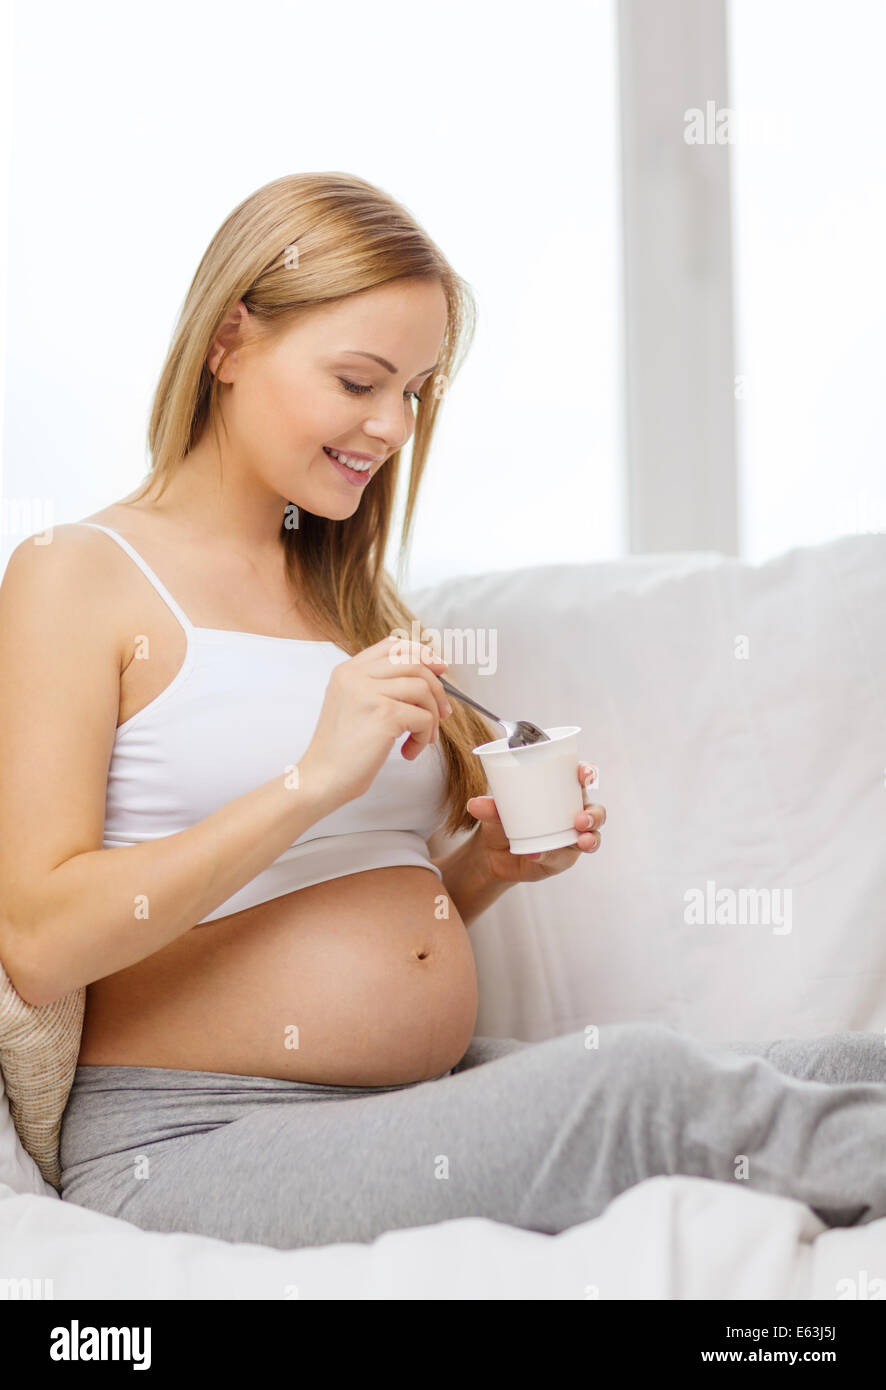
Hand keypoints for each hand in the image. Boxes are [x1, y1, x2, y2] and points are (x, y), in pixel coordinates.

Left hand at [465, 761, 604, 883]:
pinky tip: (536, 855)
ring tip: (579, 840)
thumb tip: (474, 804)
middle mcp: (573, 813)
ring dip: (590, 839)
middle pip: (596, 810)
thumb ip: (489, 806)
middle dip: (594, 814)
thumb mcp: (495, 810)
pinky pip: (564, 858)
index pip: (583, 778)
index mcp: (562, 791)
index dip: (589, 773)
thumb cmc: (501, 819)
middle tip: (580, 819)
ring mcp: (571, 838)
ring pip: (592, 837)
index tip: (584, 775)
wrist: (492, 852)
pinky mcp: (563, 859)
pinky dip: (552, 856)